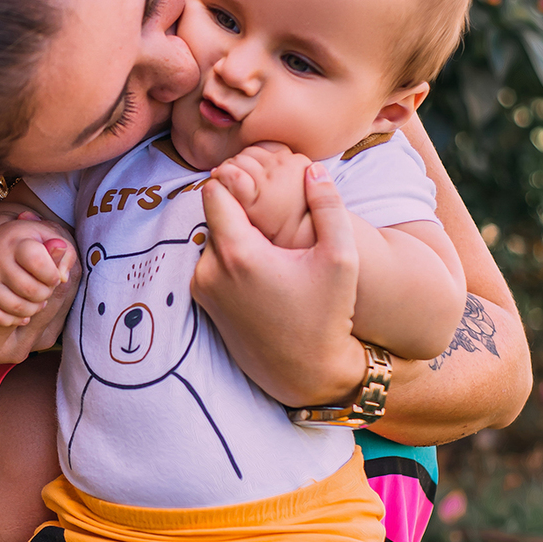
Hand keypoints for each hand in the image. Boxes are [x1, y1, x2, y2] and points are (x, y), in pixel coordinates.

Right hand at [0, 213, 77, 328]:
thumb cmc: (28, 245)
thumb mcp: (48, 240)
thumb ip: (65, 253)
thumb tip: (62, 271)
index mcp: (14, 239)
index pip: (38, 262)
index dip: (52, 275)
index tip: (53, 276)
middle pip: (32, 290)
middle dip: (45, 295)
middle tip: (44, 290)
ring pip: (17, 307)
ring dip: (33, 310)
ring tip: (36, 302)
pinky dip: (12, 320)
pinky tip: (21, 314)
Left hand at [192, 162, 364, 407]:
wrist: (307, 373)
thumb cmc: (328, 316)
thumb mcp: (341, 258)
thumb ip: (328, 206)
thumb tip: (314, 168)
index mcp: (238, 253)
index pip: (215, 190)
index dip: (236, 180)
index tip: (258, 183)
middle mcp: (209, 270)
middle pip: (212, 214)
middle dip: (237, 207)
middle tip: (267, 208)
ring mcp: (202, 289)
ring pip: (211, 238)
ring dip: (233, 234)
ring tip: (269, 241)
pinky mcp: (202, 303)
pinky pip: (209, 263)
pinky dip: (228, 257)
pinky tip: (261, 266)